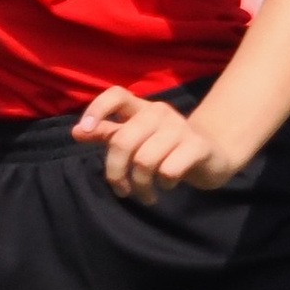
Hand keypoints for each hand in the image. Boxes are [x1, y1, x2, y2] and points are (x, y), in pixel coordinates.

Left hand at [76, 84, 263, 204]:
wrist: (213, 154)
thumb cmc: (167, 147)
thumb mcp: (136, 139)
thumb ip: (108, 134)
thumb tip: (76, 132)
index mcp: (142, 109)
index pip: (116, 94)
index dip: (97, 109)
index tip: (85, 131)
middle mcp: (159, 113)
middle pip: (123, 140)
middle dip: (115, 172)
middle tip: (122, 190)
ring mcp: (180, 128)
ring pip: (144, 160)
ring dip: (140, 185)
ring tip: (145, 194)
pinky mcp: (197, 146)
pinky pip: (168, 170)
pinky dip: (163, 184)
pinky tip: (166, 185)